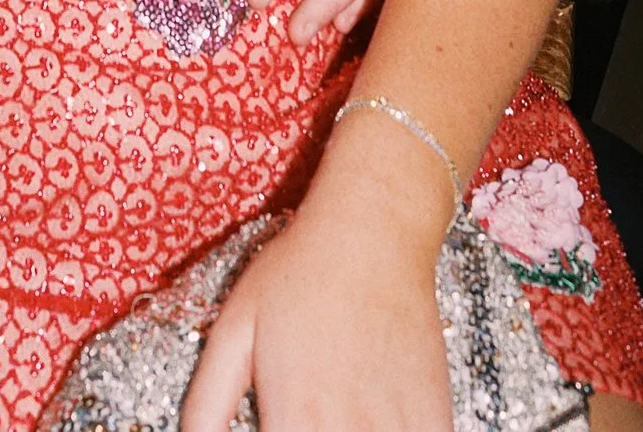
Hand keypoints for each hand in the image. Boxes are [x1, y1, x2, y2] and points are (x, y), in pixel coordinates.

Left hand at [182, 195, 450, 431]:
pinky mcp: (436, 417)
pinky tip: (373, 427)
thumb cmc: (296, 274)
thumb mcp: (233, 330)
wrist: (374, 230)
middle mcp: (350, 431)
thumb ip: (207, 406)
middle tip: (301, 423)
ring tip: (330, 423)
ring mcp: (399, 427)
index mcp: (295, 417)